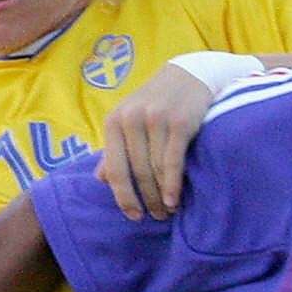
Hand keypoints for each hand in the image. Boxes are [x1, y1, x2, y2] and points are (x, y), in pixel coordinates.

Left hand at [95, 63, 222, 220]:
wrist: (190, 75)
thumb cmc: (157, 102)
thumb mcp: (130, 120)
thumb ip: (116, 149)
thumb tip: (101, 178)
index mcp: (114, 121)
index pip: (114, 168)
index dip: (123, 196)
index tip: (133, 216)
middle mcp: (131, 119)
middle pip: (136, 173)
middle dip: (146, 200)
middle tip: (156, 217)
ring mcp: (155, 120)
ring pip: (155, 170)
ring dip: (161, 196)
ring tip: (168, 211)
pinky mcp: (179, 123)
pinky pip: (172, 162)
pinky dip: (172, 185)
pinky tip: (174, 200)